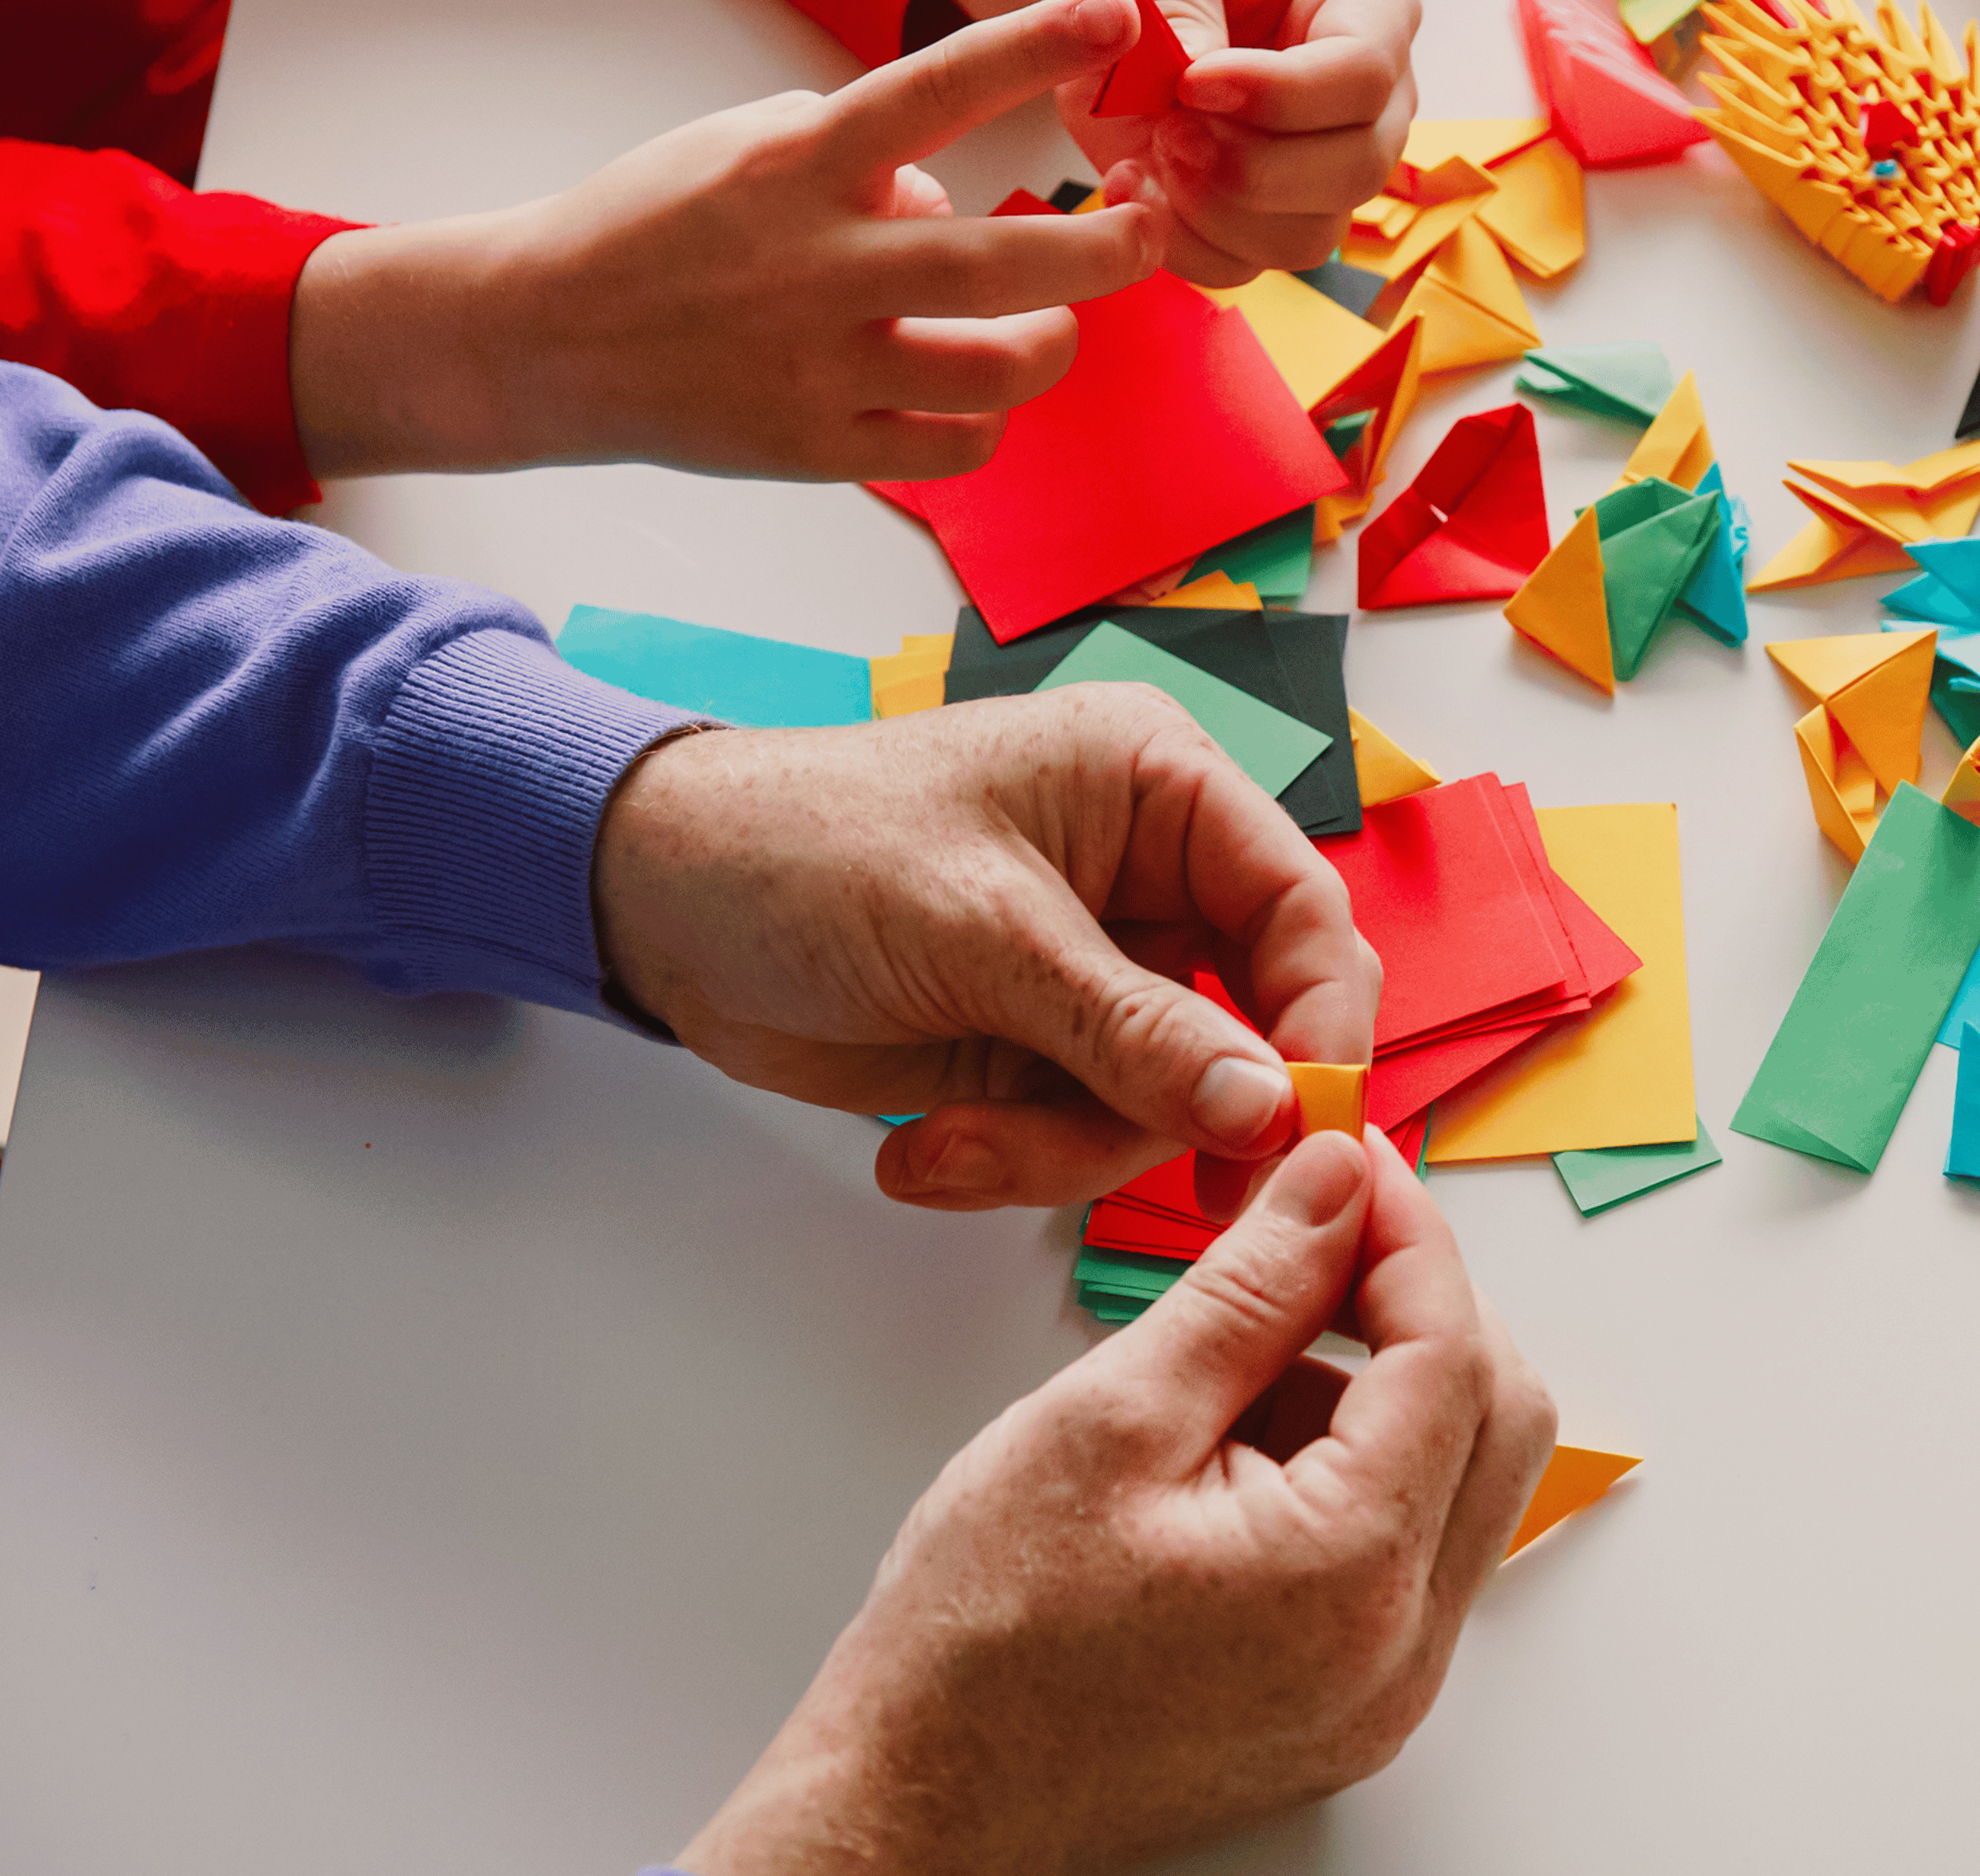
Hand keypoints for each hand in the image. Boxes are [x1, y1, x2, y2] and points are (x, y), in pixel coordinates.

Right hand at [291, 0, 1165, 482]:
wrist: (541, 337)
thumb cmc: (654, 225)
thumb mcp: (743, 145)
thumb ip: (857, 155)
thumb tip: (944, 194)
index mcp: (798, 165)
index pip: (936, 89)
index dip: (1033, 48)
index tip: (1118, 14)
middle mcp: (815, 264)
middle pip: (999, 260)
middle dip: (1105, 246)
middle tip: (1153, 227)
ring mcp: (816, 366)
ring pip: (994, 369)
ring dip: (1054, 343)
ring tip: (1057, 323)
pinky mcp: (814, 449)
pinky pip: (952, 446)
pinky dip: (985, 421)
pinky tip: (974, 396)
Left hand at [592, 687, 1381, 1208]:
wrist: (660, 906)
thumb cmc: (806, 848)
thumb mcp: (981, 931)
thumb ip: (1131, 1024)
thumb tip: (1268, 1106)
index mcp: (1159, 787)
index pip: (1300, 909)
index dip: (1320, 1022)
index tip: (1301, 1129)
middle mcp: (1150, 878)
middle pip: (1251, 1024)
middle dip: (1173, 1110)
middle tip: (1163, 1192)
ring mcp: (1098, 973)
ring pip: (1167, 1103)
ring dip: (1064, 1149)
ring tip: (951, 1145)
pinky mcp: (1042, 1049)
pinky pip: (1086, 1134)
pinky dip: (1014, 1160)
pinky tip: (925, 1150)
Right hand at [676, 1128, 1555, 1875]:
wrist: (921, 1797)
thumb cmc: (984, 1636)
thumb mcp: (1112, 1417)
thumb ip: (1249, 1288)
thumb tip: (1335, 1184)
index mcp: (1352, 1574)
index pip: (1453, 1356)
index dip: (1409, 1237)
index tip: (1347, 1167)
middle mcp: (1401, 1652)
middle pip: (1497, 1420)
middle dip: (1420, 1307)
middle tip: (1317, 1237)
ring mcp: (1384, 1693)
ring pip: (1458, 1484)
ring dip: (1386, 1387)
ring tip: (1239, 1352)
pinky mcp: (1350, 1707)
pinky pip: (1407, 1554)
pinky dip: (1357, 1469)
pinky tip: (1241, 1441)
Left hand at [932, 0, 1419, 285]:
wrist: (1118, 7)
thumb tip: (1192, 72)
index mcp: (1371, 2)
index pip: (1362, 73)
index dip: (1278, 94)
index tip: (1191, 82)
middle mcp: (1373, 97)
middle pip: (1357, 168)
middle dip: (1250, 166)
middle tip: (1168, 129)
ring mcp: (1329, 168)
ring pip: (1308, 236)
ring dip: (1214, 210)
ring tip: (1151, 150)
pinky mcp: (1271, 219)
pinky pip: (1243, 267)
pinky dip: (1179, 242)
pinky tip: (1135, 183)